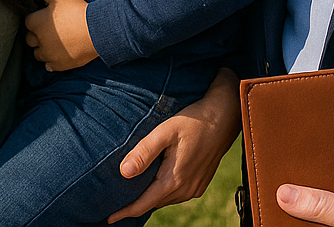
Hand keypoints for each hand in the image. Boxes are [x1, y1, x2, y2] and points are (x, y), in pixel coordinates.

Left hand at [24, 0, 96, 70]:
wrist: (96, 30)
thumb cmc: (76, 11)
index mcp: (36, 23)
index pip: (27, 21)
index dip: (35, 18)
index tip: (43, 16)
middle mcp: (39, 41)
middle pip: (30, 39)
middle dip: (36, 34)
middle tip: (48, 29)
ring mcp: (49, 55)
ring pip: (38, 54)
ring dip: (42, 48)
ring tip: (53, 42)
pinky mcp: (59, 65)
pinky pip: (49, 66)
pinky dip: (52, 61)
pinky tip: (59, 54)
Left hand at [105, 68, 239, 222]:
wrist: (224, 117)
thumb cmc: (193, 121)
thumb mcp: (165, 131)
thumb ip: (144, 152)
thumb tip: (124, 173)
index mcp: (173, 180)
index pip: (144, 204)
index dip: (125, 212)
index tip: (109, 218)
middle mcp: (185, 189)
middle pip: (154, 203)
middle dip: (135, 204)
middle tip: (116, 202)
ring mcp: (194, 188)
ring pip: (165, 199)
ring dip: (150, 197)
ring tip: (132, 192)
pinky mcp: (200, 183)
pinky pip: (176, 194)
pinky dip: (163, 192)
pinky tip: (156, 181)